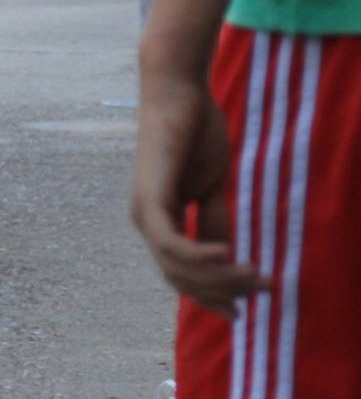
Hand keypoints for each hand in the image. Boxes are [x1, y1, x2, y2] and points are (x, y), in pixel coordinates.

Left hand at [132, 63, 270, 314]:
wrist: (178, 93)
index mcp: (159, 220)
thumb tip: (227, 257)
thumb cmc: (193, 133)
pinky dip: (198, 256)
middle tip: (261, 293)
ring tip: (254, 276)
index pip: (180, 274)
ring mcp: (143, 209)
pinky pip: (170, 241)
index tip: (242, 312)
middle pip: (179, 277)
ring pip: (176, 266)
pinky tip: (228, 256)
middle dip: (221, 292)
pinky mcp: (150, 195)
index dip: (210, 296)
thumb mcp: (210, 186)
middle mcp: (145, 220)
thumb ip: (214, 220)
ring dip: (218, 277)